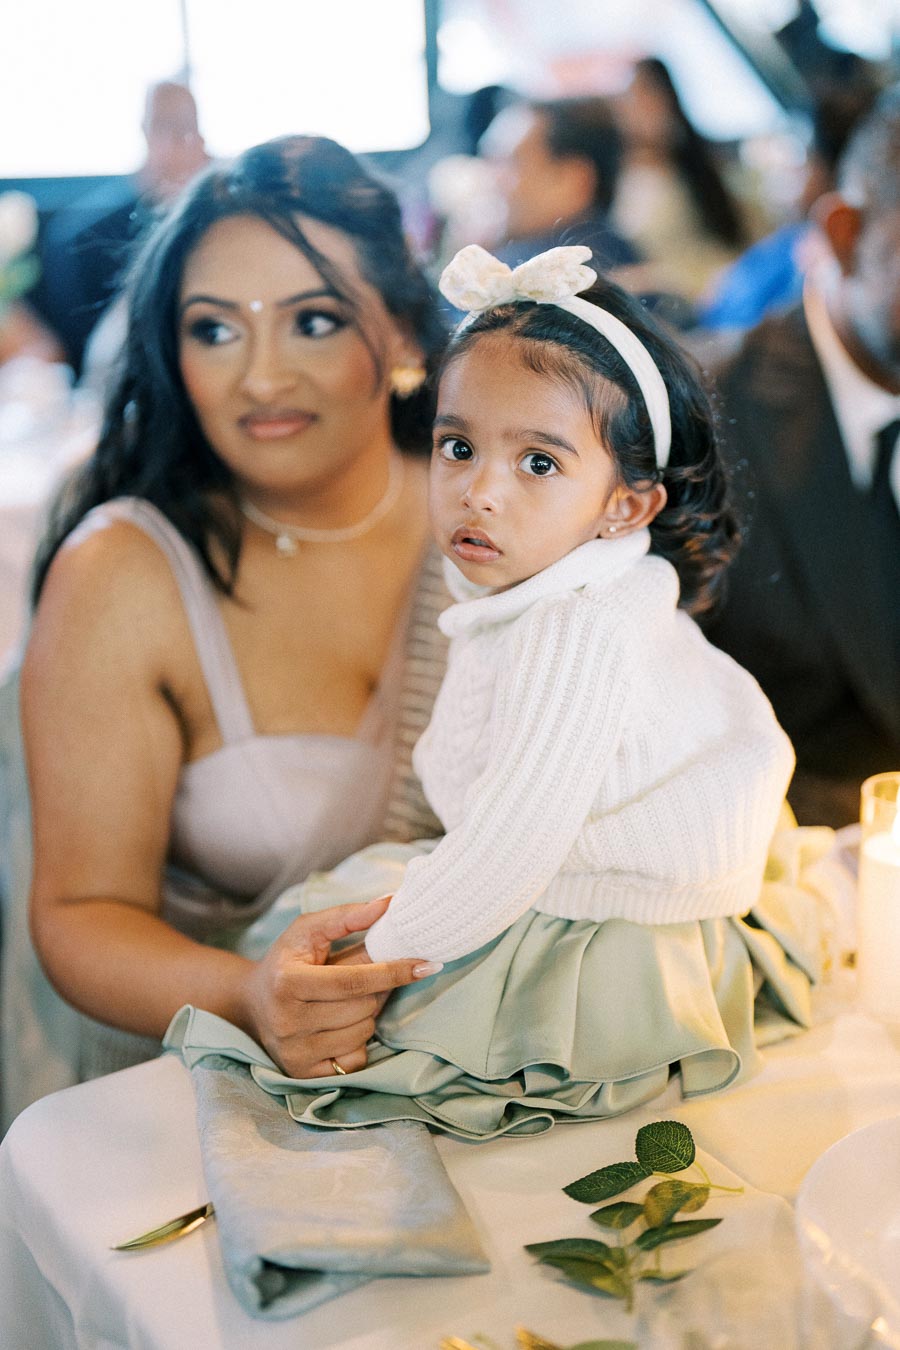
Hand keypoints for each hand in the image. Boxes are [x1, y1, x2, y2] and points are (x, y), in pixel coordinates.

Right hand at [239, 896, 438, 1077]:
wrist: (251, 1004)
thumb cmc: (287, 960)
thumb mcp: (308, 930)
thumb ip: (347, 916)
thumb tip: (389, 904)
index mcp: (287, 982)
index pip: (353, 981)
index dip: (393, 971)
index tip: (426, 964)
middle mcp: (287, 1021)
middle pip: (362, 1008)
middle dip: (374, 991)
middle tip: (361, 980)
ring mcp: (294, 1052)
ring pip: (362, 1033)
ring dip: (365, 1015)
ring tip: (343, 1002)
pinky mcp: (302, 1074)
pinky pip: (354, 1060)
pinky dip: (356, 1042)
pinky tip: (338, 1027)